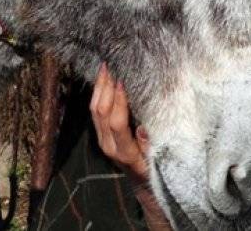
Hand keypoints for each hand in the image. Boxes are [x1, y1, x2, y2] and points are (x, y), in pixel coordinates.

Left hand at [90, 62, 150, 183]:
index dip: (118, 101)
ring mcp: (102, 140)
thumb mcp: (156, 162)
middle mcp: (108, 146)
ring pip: (94, 110)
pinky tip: (103, 81)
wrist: (141, 182)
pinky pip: (95, 112)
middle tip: (112, 67)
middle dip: (105, 88)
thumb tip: (142, 129)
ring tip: (105, 68)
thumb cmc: (153, 170)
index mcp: (124, 152)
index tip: (123, 83)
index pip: (116, 123)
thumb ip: (149, 146)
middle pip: (101, 113)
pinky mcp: (100, 135)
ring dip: (99, 88)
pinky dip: (98, 94)